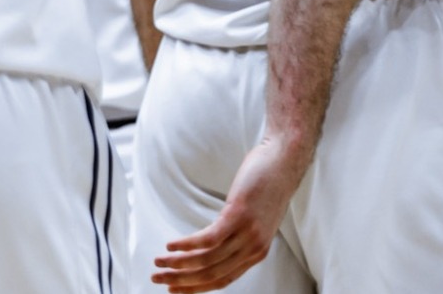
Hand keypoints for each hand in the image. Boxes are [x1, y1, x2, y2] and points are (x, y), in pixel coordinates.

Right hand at [152, 134, 304, 290]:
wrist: (284, 162)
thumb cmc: (268, 188)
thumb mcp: (257, 221)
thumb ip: (240, 237)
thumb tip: (216, 245)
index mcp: (256, 253)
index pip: (222, 280)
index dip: (196, 287)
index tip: (174, 288)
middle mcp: (253, 249)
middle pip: (211, 274)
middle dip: (181, 280)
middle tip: (158, 279)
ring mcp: (246, 233)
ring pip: (206, 259)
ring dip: (178, 263)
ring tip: (159, 261)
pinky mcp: (238, 216)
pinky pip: (207, 239)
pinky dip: (186, 245)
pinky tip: (171, 245)